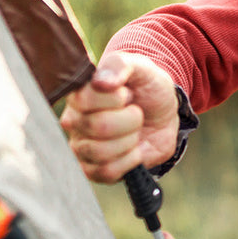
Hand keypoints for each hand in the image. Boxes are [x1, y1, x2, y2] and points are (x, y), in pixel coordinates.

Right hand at [60, 51, 179, 182]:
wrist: (163, 113)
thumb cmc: (146, 87)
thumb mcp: (141, 67)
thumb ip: (121, 66)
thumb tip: (101, 82)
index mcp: (79, 94)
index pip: (84, 100)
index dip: (115, 98)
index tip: (127, 93)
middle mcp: (74, 121)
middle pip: (96, 127)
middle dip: (129, 119)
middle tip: (136, 112)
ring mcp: (81, 147)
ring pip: (100, 152)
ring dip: (129, 141)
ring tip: (134, 131)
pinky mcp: (93, 170)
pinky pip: (106, 172)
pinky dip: (129, 162)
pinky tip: (133, 150)